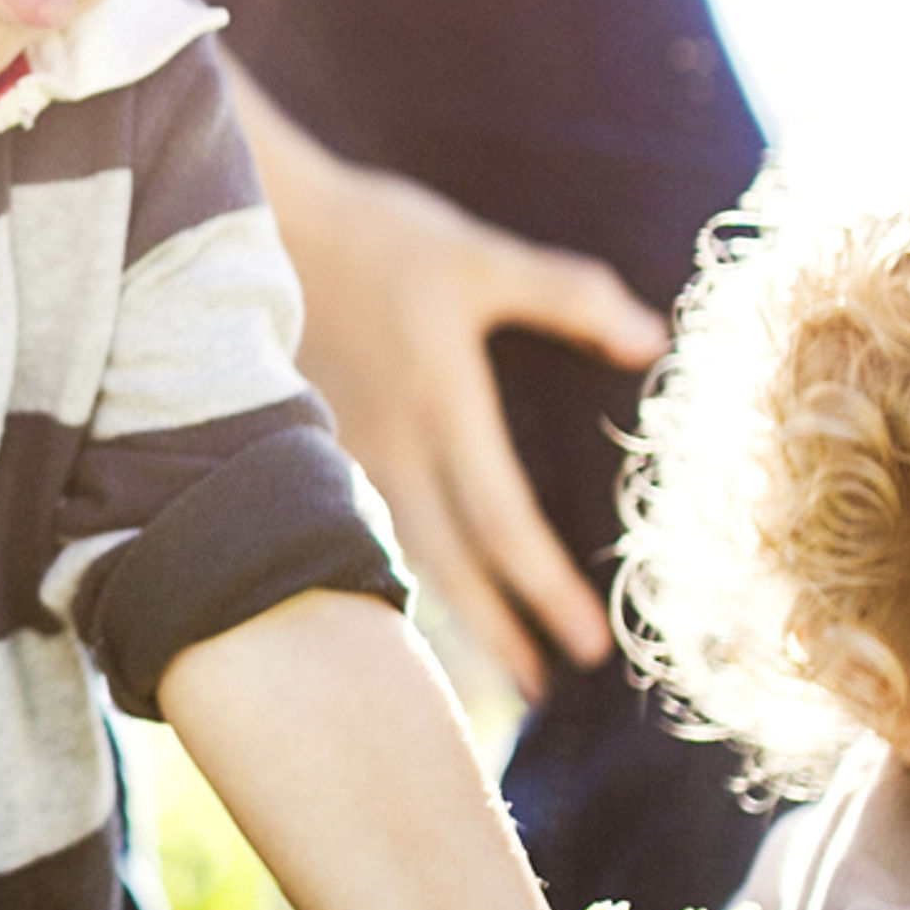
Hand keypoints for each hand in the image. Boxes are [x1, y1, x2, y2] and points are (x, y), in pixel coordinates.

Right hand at [264, 139, 664, 699]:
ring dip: (442, 613)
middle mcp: (388, 446)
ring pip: (394, 556)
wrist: (258, 222)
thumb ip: (570, 296)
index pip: (502, 524)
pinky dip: (386, 574)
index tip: (585, 646)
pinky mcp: (305, 447)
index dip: (545, 591)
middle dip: (493, 633)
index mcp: (440, 407)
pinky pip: (352, 529)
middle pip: (445, 566)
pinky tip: (404, 598)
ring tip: (486, 659)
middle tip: (539, 687)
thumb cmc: (380, 236)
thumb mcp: (482, 257)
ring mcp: (338, 453)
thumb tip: (651, 339)